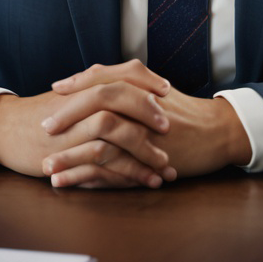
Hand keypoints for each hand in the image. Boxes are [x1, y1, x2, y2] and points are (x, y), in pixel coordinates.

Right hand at [0, 72, 174, 188]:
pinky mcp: (68, 153)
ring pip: (116, 132)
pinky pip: (104, 161)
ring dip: (145, 150)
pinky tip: (145, 182)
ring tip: (165, 166)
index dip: (146, 80)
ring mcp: (74, 127)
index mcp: (85, 86)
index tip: (167, 90)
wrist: (5, 127)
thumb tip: (129, 91)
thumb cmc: (40, 113)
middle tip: (168, 127)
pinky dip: (129, 172)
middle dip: (148, 112)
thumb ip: (96, 91)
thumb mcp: (70, 95)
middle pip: (121, 97)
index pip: (122, 73)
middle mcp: (81, 102)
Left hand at [44, 61, 251, 185]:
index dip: (77, 84)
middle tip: (44, 128)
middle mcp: (142, 103)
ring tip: (48, 167)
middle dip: (67, 116)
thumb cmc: (184, 110)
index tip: (55, 90)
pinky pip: (112, 169)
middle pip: (97, 102)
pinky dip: (87, 178)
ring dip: (70, 155)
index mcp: (141, 84)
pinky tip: (69, 184)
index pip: (101, 77)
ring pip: (101, 140)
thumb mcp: (156, 89)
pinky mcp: (148, 159)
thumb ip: (128, 84)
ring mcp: (145, 132)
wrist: (217, 131)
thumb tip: (93, 83)